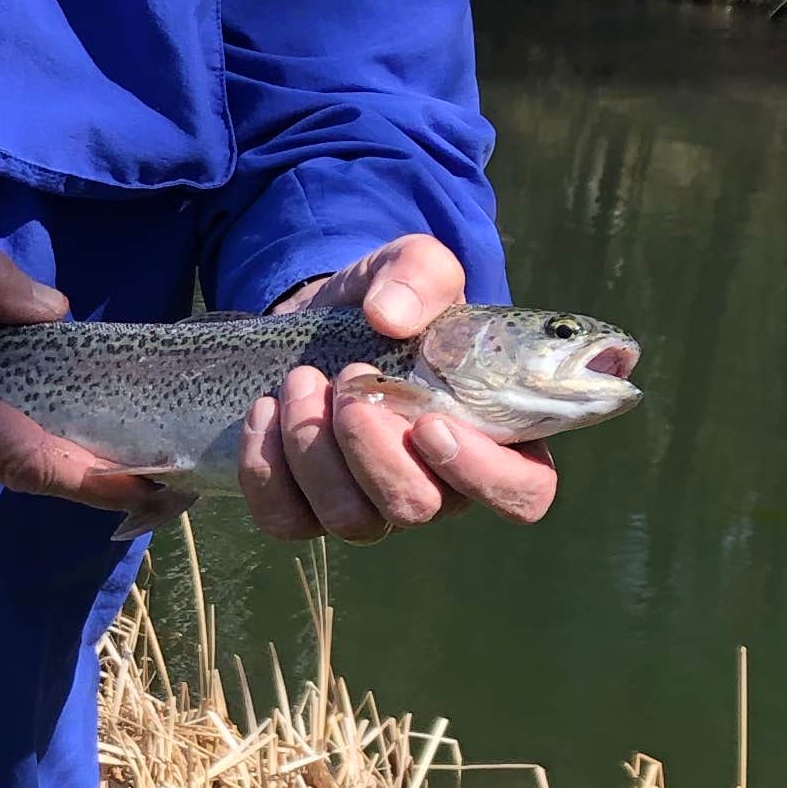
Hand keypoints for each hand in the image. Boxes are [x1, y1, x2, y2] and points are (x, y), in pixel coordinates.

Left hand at [234, 233, 557, 545]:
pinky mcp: (307, 508)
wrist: (318, 317)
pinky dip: (265, 467)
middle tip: (347, 379)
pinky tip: (264, 410)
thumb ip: (420, 274)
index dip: (483, 475)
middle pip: (417, 508)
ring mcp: (371, 504)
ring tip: (301, 380)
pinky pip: (288, 520)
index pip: (522, 494)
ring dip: (314, 448)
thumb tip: (389, 316)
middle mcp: (437, 483)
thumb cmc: (387, 302)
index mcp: (490, 436)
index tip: (427, 422)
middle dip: (371, 447)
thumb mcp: (412, 267)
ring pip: (349, 520)